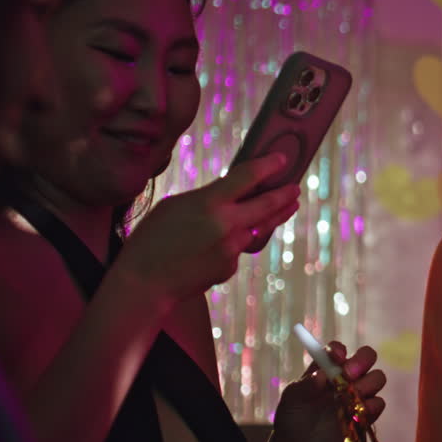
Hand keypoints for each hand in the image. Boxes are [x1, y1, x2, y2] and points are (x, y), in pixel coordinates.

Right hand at [110, 152, 300, 307]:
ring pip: (259, 227)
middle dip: (286, 194)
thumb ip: (208, 198)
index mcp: (210, 202)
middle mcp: (227, 225)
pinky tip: (220, 242)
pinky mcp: (230, 267)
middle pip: (268, 204)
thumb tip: (233, 194)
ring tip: (289, 205)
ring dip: (275, 215)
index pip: (249, 177)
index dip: (269, 165)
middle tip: (296, 187)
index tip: (283, 159)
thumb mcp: (175, 205)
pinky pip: (239, 248)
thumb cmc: (152, 238)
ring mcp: (231, 248)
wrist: (144, 282)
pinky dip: (235, 241)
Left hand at [271, 342, 386, 441]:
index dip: (338, 350)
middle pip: (367, 356)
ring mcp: (358, 394)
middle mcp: (346, 376)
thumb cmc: (293, 416)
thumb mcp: (292, 399)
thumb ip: (305, 385)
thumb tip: (320, 375)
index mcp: (327, 367)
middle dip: (362, 360)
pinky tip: (358, 412)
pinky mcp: (365, 414)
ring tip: (351, 394)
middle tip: (349, 374)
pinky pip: (378, 403)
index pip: (338, 350)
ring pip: (377, 378)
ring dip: (368, 383)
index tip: (335, 357)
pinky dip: (372, 405)